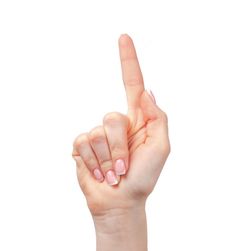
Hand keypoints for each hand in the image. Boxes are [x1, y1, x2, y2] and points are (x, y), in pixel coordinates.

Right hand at [72, 34, 169, 216]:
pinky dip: (92, 163)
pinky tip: (98, 173)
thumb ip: (157, 117)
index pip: (133, 85)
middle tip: (123, 166)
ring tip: (112, 173)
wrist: (120, 202)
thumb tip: (147, 91)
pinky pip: (82, 143)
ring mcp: (98, 135)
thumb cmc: (143, 178)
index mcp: (138, 121)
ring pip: (96, 133)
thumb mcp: (161, 147)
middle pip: (112, 117)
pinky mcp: (82, 147)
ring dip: (106, 159)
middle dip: (118, 148)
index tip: (124, 38)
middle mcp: (117, 125)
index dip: (129, 61)